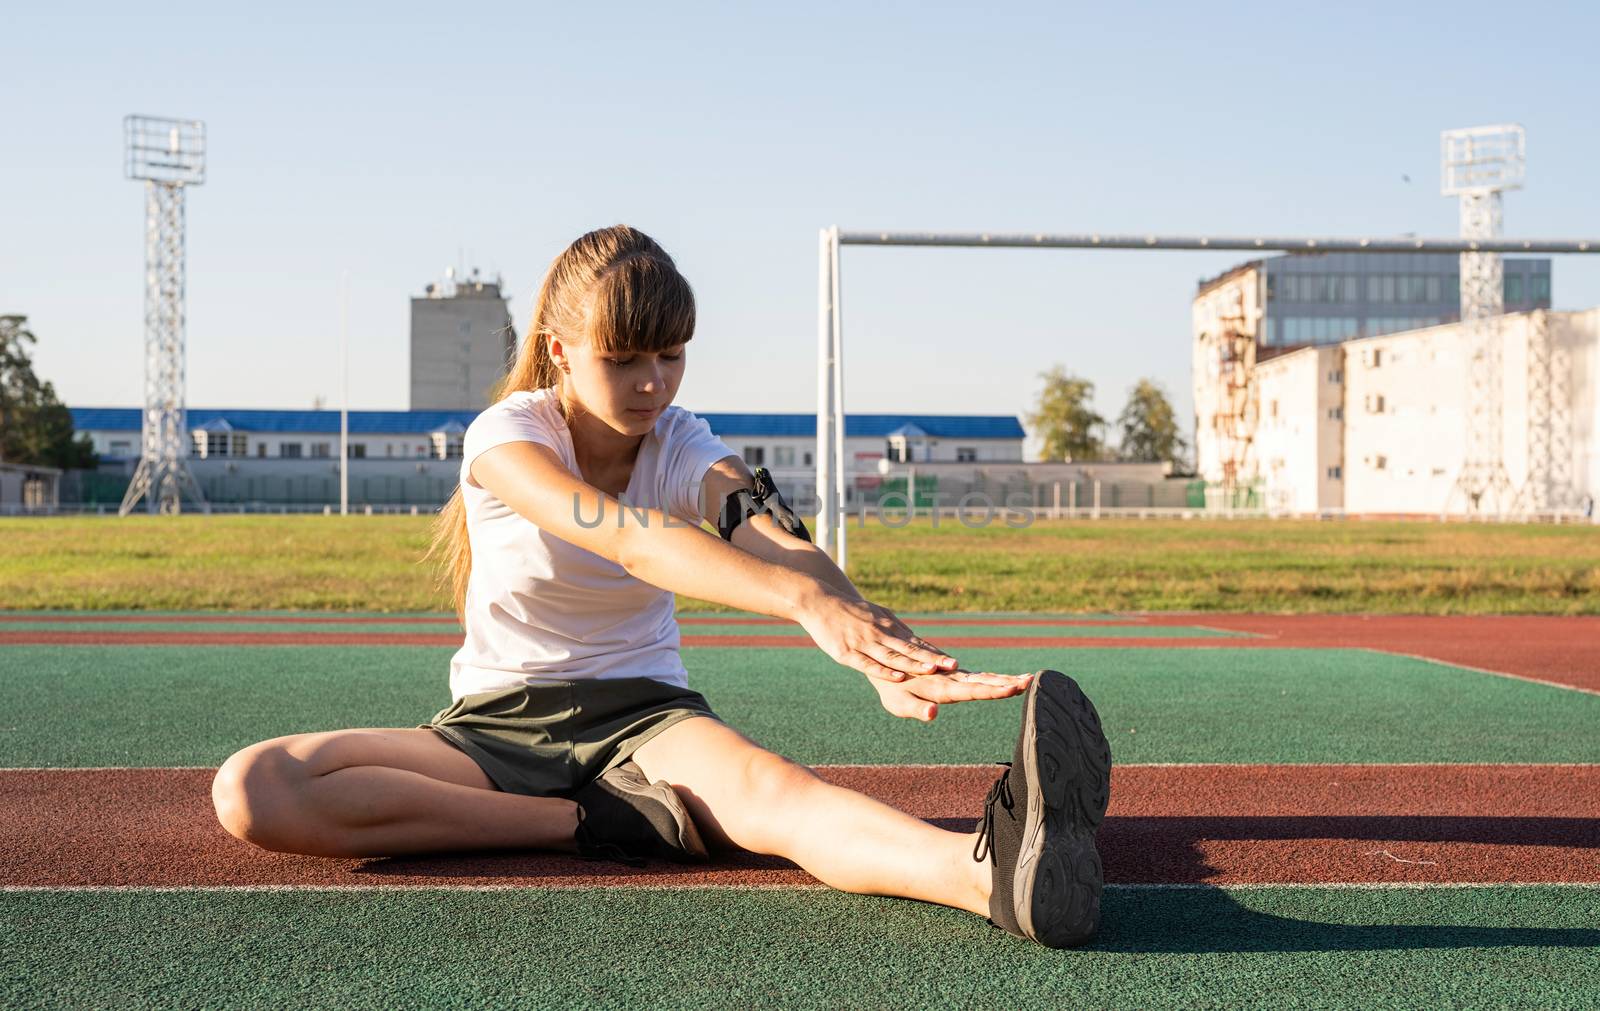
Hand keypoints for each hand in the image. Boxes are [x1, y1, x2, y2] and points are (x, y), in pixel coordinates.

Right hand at [794, 587, 960, 681]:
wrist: (818, 601)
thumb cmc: (848, 611)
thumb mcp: (875, 614)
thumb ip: (893, 627)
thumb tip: (914, 638)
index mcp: (887, 626)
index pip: (915, 643)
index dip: (935, 653)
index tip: (953, 662)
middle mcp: (879, 634)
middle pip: (910, 650)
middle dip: (932, 659)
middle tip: (953, 666)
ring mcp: (864, 643)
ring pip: (893, 656)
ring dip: (914, 664)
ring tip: (933, 670)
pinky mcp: (847, 652)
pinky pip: (869, 664)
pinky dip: (884, 671)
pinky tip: (898, 677)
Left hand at [868, 667, 1032, 721]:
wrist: (887, 667)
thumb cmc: (892, 690)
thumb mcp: (899, 704)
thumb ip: (916, 710)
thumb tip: (931, 714)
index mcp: (944, 688)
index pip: (975, 690)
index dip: (996, 690)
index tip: (1017, 687)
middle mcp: (953, 680)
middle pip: (986, 682)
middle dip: (1008, 683)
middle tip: (1031, 681)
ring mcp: (955, 676)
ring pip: (985, 678)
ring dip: (1006, 679)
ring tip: (1028, 680)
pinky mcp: (954, 675)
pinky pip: (979, 676)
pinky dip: (995, 678)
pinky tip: (1007, 680)